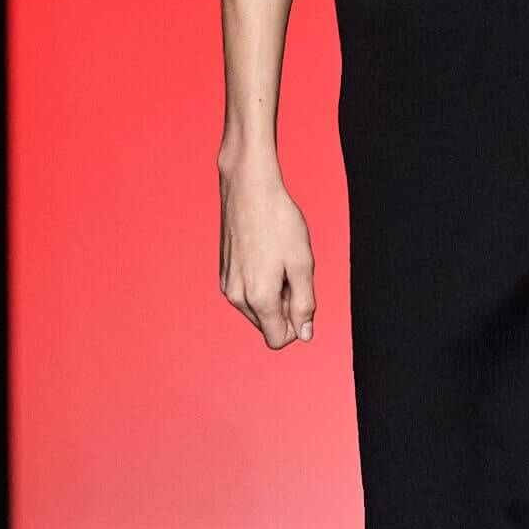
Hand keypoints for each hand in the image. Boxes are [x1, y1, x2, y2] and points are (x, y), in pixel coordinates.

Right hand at [218, 160, 316, 348]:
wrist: (249, 188)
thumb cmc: (279, 222)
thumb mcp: (303, 264)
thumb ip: (305, 304)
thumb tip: (304, 334)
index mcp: (259, 298)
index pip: (278, 339)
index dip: (297, 326)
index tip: (303, 297)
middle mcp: (237, 297)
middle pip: (267, 325)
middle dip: (285, 308)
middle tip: (293, 272)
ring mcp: (227, 284)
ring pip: (257, 309)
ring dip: (273, 295)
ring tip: (279, 261)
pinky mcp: (223, 272)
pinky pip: (245, 293)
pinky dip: (260, 283)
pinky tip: (266, 255)